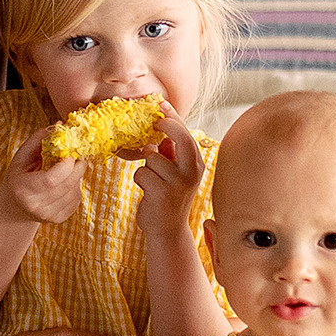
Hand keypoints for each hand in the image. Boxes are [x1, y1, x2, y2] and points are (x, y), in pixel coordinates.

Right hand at [0, 126, 83, 224]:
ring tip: (66, 170)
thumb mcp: (22, 156)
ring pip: (74, 191)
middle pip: (67, 184)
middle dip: (78, 166)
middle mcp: (36, 205)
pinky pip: (77, 199)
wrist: (15, 206)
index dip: (66, 164)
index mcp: (23, 189)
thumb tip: (60, 124)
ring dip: (76, 177)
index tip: (69, 152)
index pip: (51, 179)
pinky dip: (75, 187)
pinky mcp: (58, 219)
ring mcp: (48, 215)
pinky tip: (64, 184)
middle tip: (78, 155)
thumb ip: (39, 138)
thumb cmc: (19, 175)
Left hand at [130, 111, 203, 238]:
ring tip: (151, 182)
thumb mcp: (175, 173)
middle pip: (180, 137)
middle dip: (166, 126)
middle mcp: (192, 172)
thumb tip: (161, 126)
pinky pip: (142, 172)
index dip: (173, 117)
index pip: (187, 134)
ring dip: (146, 167)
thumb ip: (171, 152)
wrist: (167, 230)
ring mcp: (179, 183)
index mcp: (196, 164)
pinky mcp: (162, 193)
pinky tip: (147, 191)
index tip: (161, 104)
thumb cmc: (168, 198)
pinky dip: (140, 179)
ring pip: (152, 158)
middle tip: (154, 124)